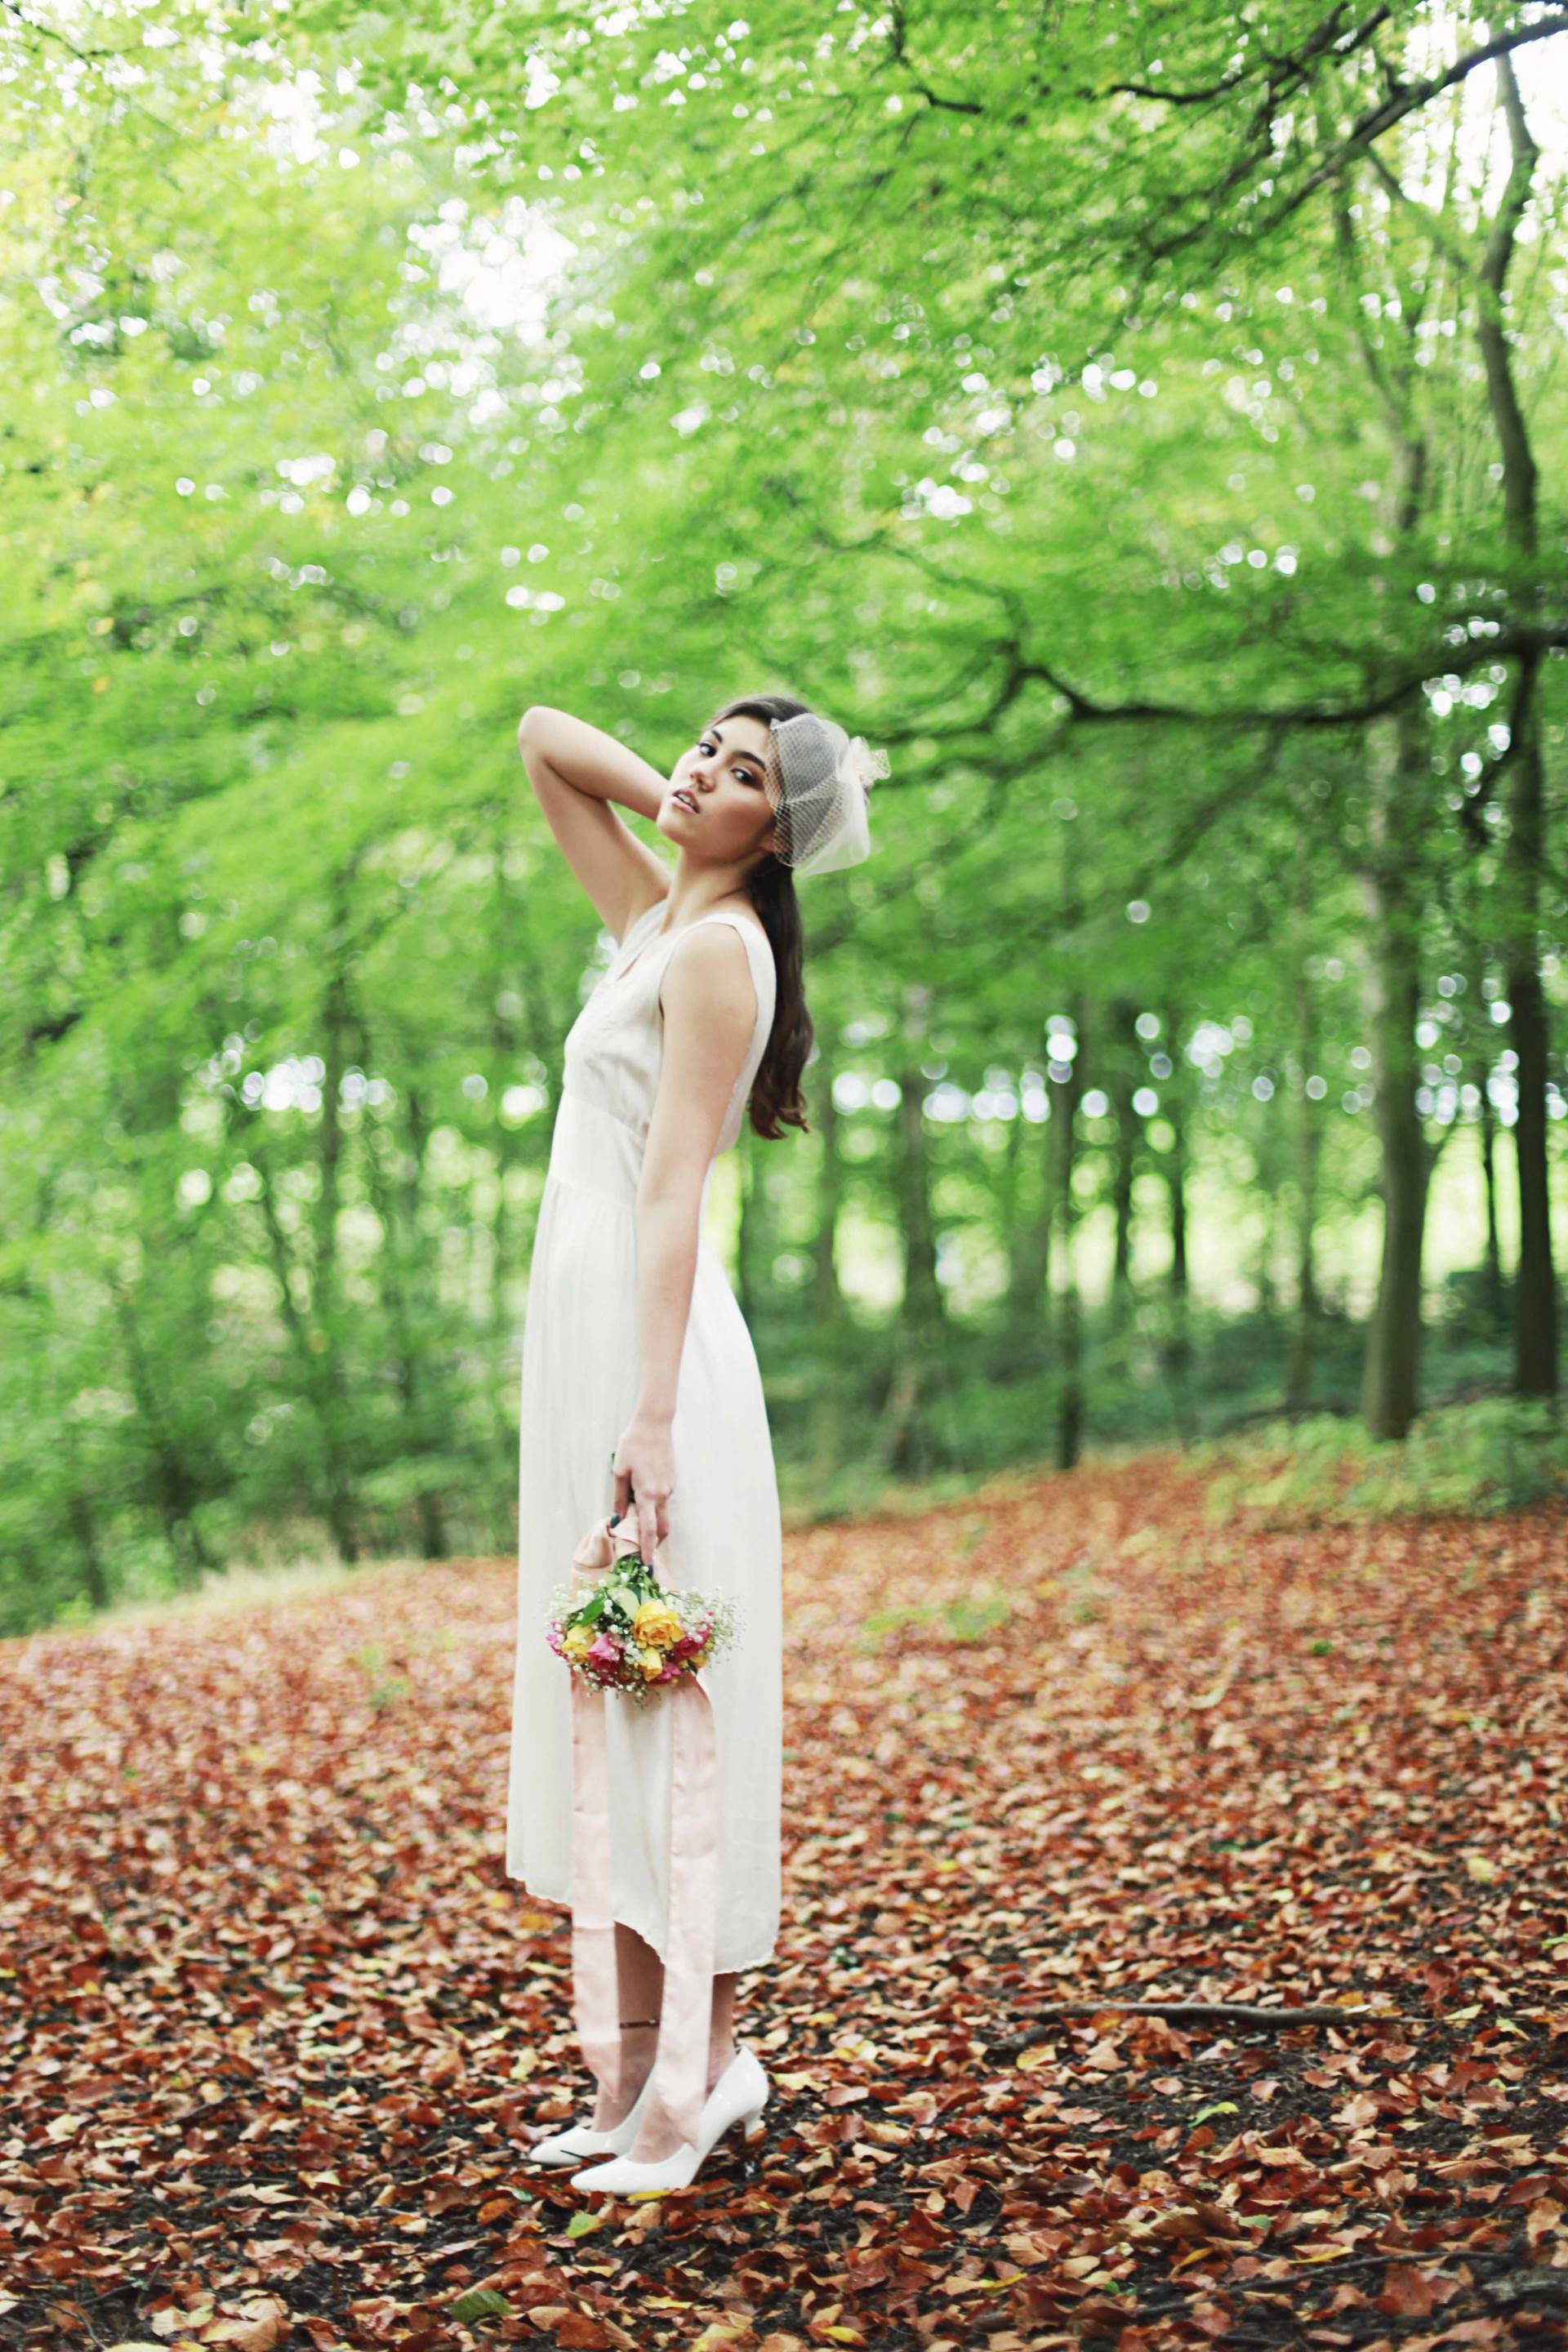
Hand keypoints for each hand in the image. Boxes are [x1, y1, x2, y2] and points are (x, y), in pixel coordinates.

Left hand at [612, 1414, 673, 1564]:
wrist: (654, 1425)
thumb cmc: (633, 1446)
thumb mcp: (620, 1472)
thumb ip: (619, 1498)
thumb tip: (616, 1519)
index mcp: (647, 1494)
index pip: (649, 1529)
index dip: (647, 1549)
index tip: (647, 1565)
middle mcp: (662, 1494)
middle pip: (662, 1528)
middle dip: (654, 1543)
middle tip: (644, 1553)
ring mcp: (669, 1488)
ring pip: (663, 1515)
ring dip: (654, 1526)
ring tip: (638, 1528)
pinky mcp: (670, 1482)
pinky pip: (663, 1501)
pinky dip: (655, 1509)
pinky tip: (642, 1500)